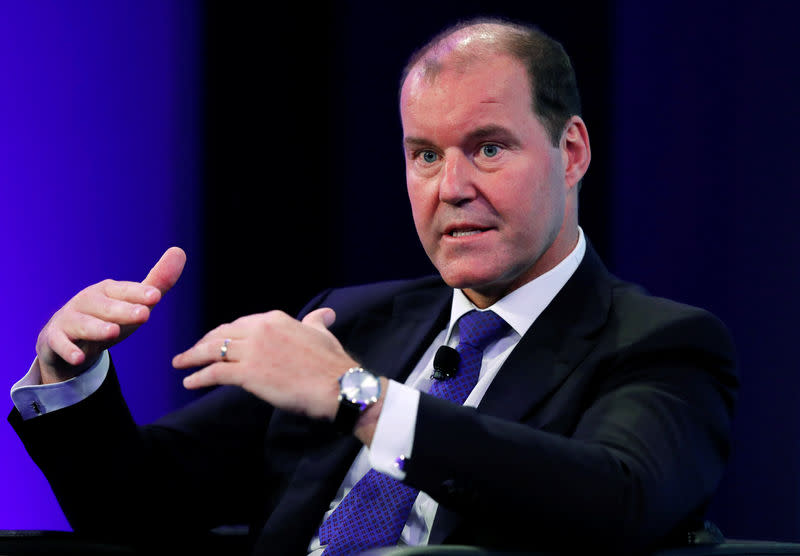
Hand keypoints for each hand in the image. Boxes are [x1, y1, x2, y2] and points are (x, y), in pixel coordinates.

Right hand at [35, 247, 185, 383]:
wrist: (69, 340)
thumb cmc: (108, 317)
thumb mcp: (135, 302)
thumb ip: (158, 282)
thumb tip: (180, 251)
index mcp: (108, 290)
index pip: (125, 290)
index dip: (140, 293)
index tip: (157, 296)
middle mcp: (87, 300)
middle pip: (105, 306)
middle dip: (123, 310)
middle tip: (144, 314)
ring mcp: (69, 318)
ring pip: (83, 324)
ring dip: (97, 328)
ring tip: (113, 332)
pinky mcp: (55, 338)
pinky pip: (61, 344)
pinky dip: (69, 350)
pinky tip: (79, 358)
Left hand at [173, 308, 357, 420]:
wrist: (338, 386)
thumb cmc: (332, 364)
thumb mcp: (321, 335)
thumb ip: (316, 322)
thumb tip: (324, 314)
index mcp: (275, 319)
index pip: (240, 323)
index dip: (225, 333)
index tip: (216, 340)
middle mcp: (260, 329)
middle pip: (222, 334)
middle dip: (204, 343)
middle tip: (192, 352)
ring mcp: (253, 351)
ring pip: (213, 350)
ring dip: (192, 357)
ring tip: (180, 364)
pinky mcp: (249, 374)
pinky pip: (215, 373)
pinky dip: (199, 376)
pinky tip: (189, 382)